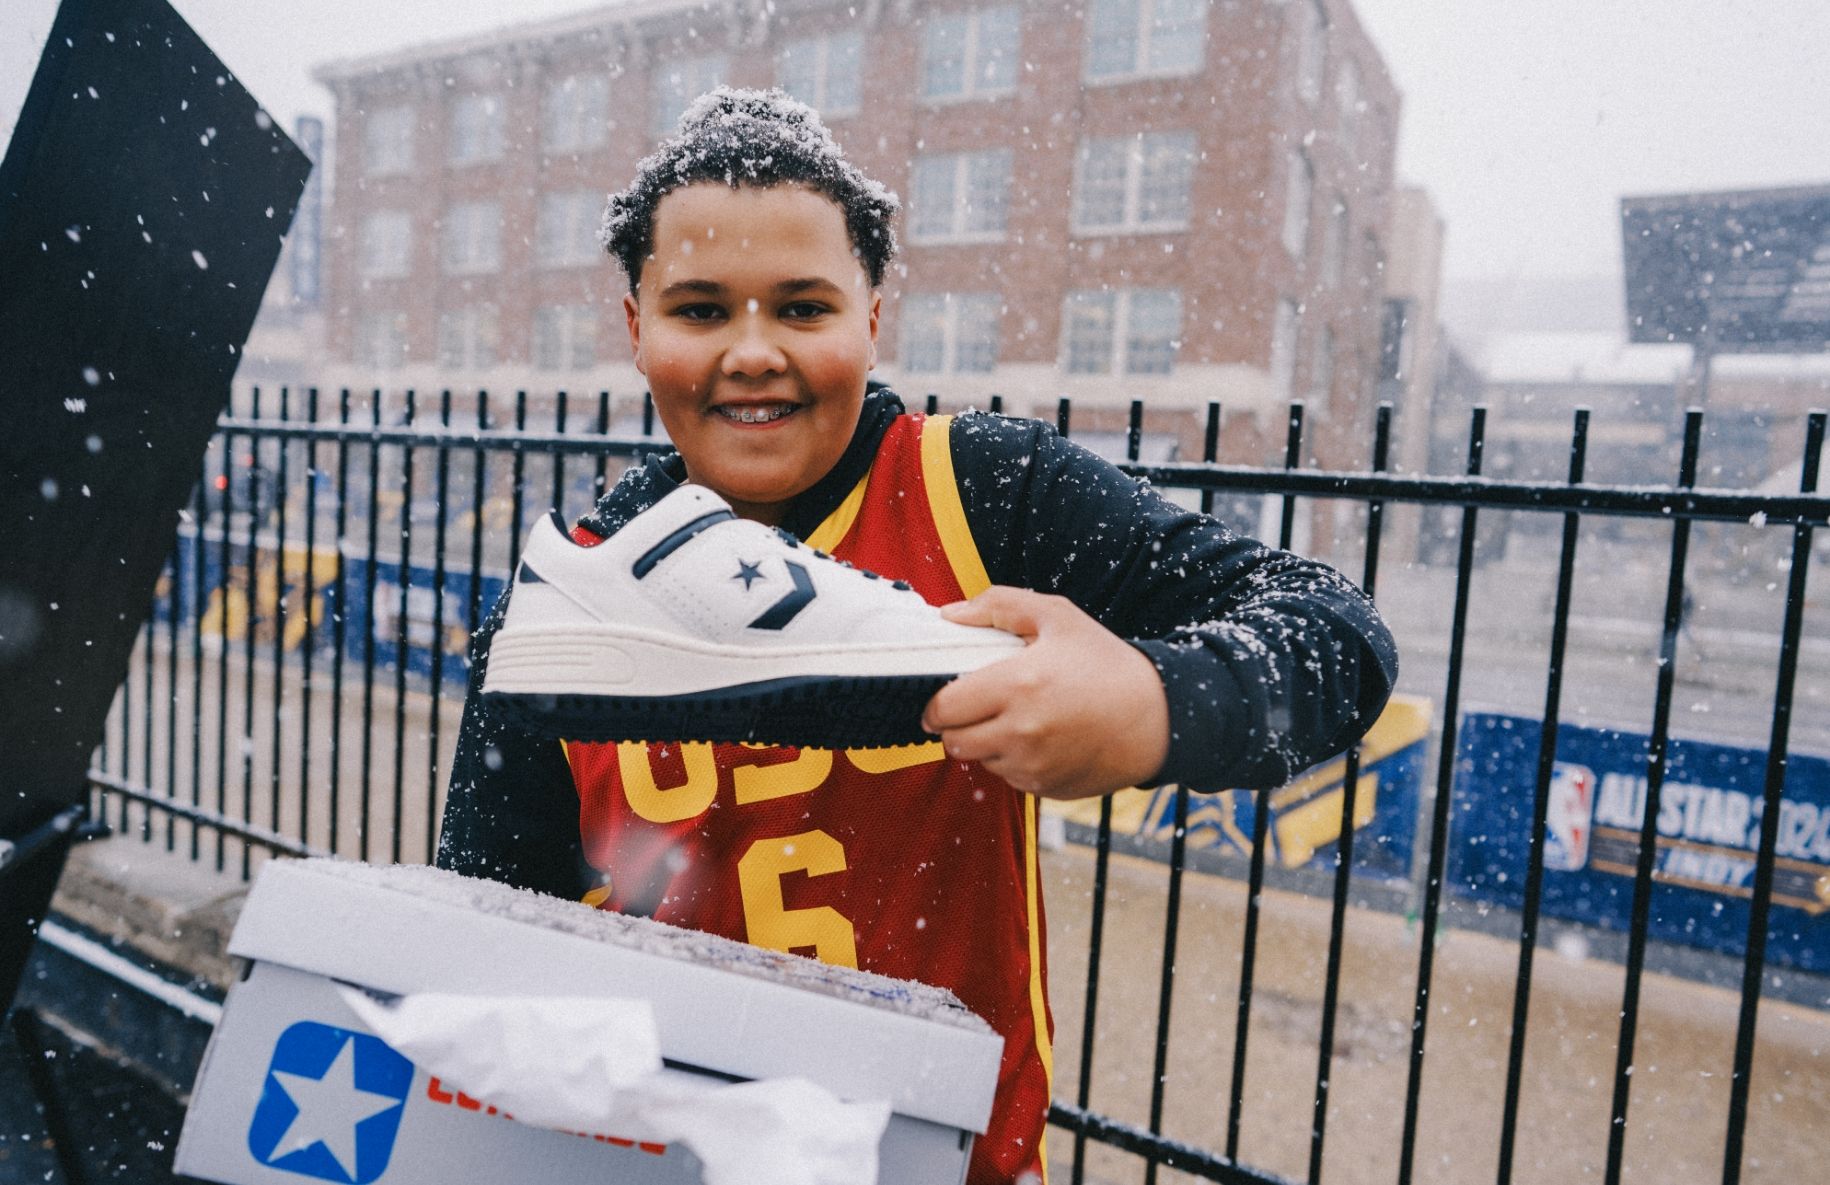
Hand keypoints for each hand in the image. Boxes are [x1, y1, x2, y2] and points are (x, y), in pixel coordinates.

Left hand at [920, 587, 1170, 798]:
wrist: (1157, 716)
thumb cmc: (1105, 663)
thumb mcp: (1057, 616)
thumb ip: (999, 606)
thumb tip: (950, 615)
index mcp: (1017, 685)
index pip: (943, 707)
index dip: (937, 702)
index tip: (945, 694)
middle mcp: (1021, 732)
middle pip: (953, 742)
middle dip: (955, 725)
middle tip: (974, 707)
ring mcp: (1033, 766)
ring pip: (979, 761)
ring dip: (985, 743)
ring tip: (1015, 718)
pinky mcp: (1045, 788)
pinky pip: (1008, 778)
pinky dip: (1012, 761)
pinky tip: (1038, 738)